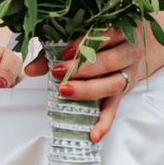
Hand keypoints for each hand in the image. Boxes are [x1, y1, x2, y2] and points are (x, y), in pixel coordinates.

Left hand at [39, 28, 144, 143]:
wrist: (133, 47)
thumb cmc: (101, 39)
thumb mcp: (81, 37)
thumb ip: (55, 49)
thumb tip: (29, 69)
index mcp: (120, 30)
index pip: (106, 34)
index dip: (85, 43)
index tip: (64, 52)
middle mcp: (129, 51)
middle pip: (111, 60)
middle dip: (83, 67)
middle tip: (58, 72)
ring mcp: (129, 73)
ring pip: (113, 84)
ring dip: (88, 89)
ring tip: (65, 91)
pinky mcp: (125, 93)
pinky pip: (115, 108)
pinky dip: (105, 122)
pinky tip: (94, 134)